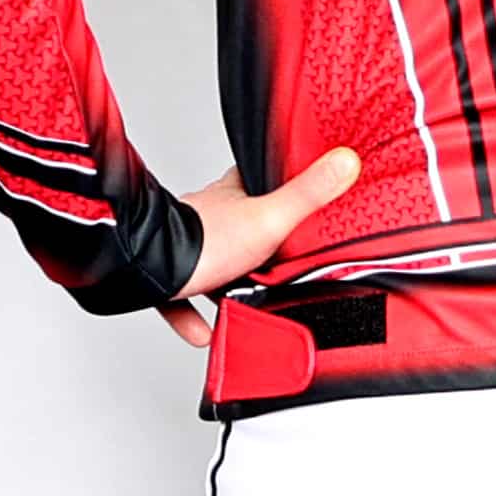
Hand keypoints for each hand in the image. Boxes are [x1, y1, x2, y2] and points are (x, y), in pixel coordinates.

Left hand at [155, 146, 361, 348]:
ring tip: (247, 302)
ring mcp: (183, 246)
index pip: (257, 178)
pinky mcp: (164, 277)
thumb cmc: (204, 240)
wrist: (149, 268)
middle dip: (253, 243)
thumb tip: (346, 160)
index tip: (294, 189)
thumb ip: (308, 195)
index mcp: (232, 195)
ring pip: (208, 261)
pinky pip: (181, 298)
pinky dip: (193, 318)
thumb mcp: (270, 218)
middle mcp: (206, 217)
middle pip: (235, 223)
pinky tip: (208, 334)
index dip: (274, 182)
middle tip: (277, 262)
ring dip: (224, 282)